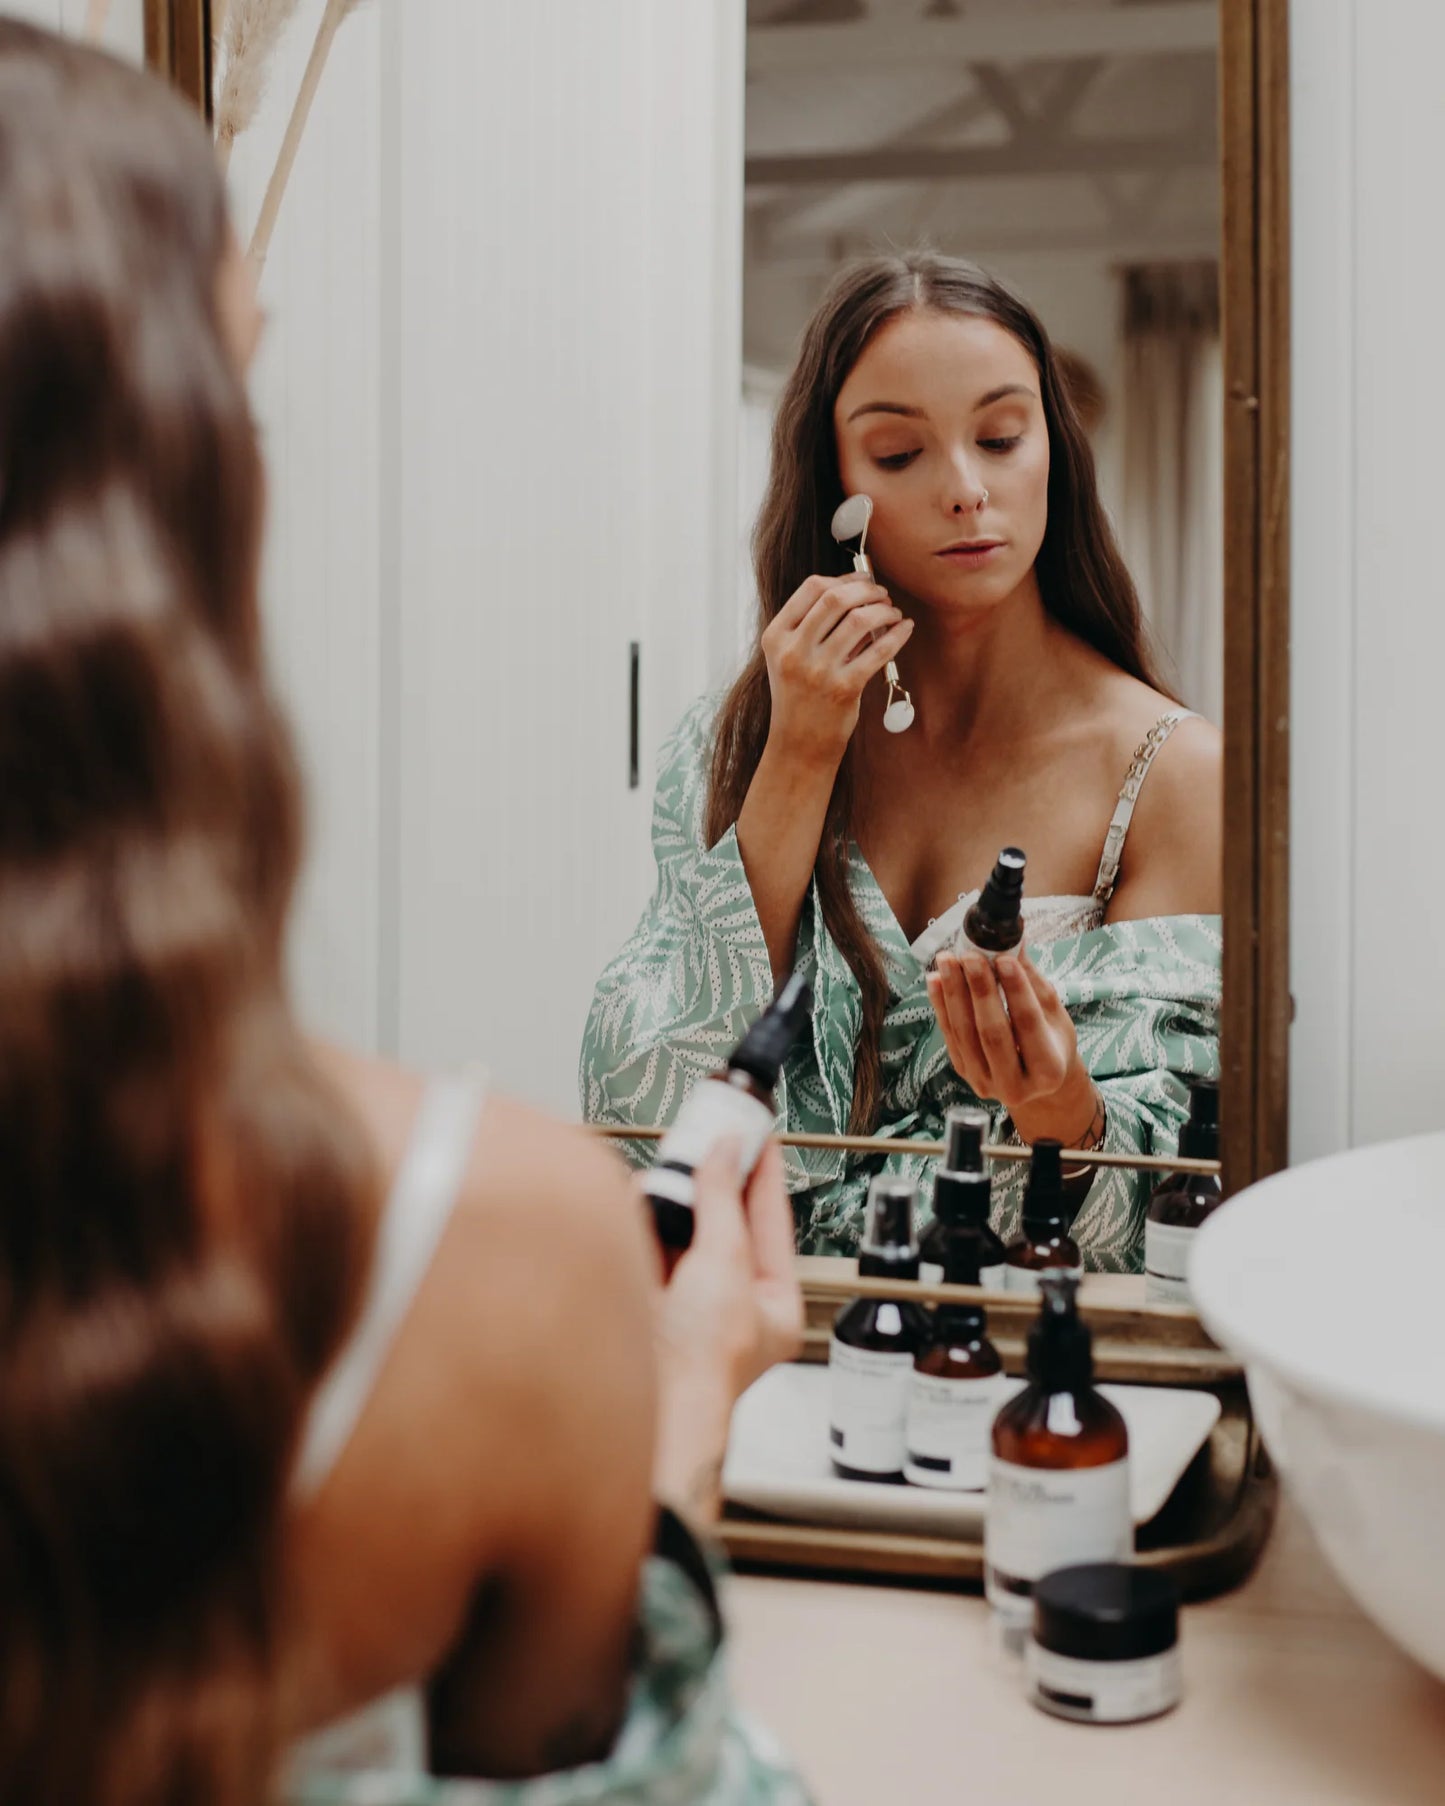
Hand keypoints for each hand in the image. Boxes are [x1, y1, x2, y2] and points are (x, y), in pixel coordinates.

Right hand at [650, 1139, 802, 1524]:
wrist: (648, 1404)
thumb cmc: (702, 1364)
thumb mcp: (726, 1264)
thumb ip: (722, 1202)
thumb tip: (722, 1155)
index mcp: (770, 1304)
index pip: (771, 1222)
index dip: (763, 1174)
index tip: (757, 1136)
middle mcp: (730, 1304)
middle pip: (724, 1224)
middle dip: (712, 1184)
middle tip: (710, 1140)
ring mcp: (686, 1303)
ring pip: (683, 1233)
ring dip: (674, 1200)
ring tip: (673, 1167)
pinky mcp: (646, 1300)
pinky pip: (647, 1247)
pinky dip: (643, 1221)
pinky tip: (641, 1198)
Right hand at [761, 572, 914, 766]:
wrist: (798, 743)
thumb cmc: (799, 695)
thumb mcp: (791, 657)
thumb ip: (814, 625)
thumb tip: (858, 590)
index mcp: (776, 636)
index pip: (812, 588)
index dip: (843, 577)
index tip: (862, 580)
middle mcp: (794, 651)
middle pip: (836, 598)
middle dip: (866, 589)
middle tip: (882, 594)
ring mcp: (818, 671)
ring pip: (859, 620)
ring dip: (884, 609)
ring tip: (892, 612)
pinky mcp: (844, 689)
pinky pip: (879, 651)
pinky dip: (897, 634)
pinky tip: (905, 628)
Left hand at [926, 948, 1097, 1146]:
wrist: (1037, 1080)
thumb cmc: (1052, 1041)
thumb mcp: (1052, 1013)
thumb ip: (1032, 981)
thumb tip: (1015, 940)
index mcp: (1048, 1071)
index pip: (1028, 1024)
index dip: (1016, 990)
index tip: (1004, 958)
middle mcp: (1016, 1086)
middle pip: (992, 1033)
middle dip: (979, 990)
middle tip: (970, 955)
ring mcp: (986, 1084)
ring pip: (965, 1035)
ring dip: (953, 994)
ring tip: (947, 960)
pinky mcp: (965, 1075)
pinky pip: (950, 1037)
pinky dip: (941, 1006)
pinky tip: (936, 979)